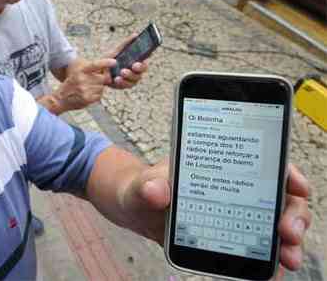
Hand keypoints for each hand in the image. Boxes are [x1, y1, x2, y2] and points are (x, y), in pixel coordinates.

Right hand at [53, 59, 115, 111]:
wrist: (60, 99)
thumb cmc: (71, 85)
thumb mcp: (77, 73)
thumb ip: (90, 71)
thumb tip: (107, 71)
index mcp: (80, 70)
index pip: (95, 65)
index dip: (105, 62)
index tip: (114, 62)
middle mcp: (82, 79)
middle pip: (103, 78)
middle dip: (102, 80)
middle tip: (93, 82)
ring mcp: (85, 89)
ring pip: (102, 87)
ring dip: (98, 89)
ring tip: (88, 90)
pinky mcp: (87, 98)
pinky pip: (99, 95)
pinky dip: (96, 96)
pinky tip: (88, 95)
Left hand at [104, 34, 148, 88]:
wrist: (98, 70)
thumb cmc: (109, 59)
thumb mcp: (116, 50)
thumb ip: (126, 43)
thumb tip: (136, 34)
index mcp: (136, 61)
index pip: (145, 59)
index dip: (146, 59)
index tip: (142, 58)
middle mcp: (136, 70)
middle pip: (142, 70)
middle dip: (139, 68)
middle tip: (133, 65)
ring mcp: (131, 79)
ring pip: (135, 78)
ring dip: (129, 75)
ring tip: (122, 72)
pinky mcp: (124, 85)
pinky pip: (126, 85)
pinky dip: (122, 82)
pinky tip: (116, 78)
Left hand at [120, 159, 311, 270]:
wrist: (135, 209)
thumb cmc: (143, 186)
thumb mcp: (142, 182)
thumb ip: (147, 184)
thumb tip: (156, 191)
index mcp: (222, 166)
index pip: (265, 163)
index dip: (287, 172)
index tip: (296, 185)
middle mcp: (236, 189)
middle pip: (278, 198)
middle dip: (293, 215)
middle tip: (288, 233)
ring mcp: (235, 215)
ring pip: (273, 226)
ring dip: (287, 243)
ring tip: (288, 258)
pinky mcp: (226, 239)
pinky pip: (254, 249)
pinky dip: (266, 262)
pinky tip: (269, 274)